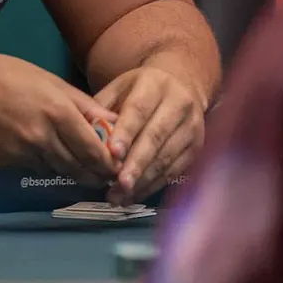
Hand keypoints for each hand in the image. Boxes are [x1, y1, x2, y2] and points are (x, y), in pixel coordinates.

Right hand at [0, 45, 118, 186]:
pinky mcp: (4, 165)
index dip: (109, 164)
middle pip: (78, 169)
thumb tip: (114, 121)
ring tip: (67, 155)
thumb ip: (83, 104)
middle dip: (93, 174)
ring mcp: (21, 155)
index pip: (95, 152)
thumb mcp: (48, 80)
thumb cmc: (4, 74)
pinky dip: (37, 160)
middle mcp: (42, 139)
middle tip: (101, 173)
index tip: (116, 167)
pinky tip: (28, 144)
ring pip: (55, 170)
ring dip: (65, 166)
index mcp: (58, 113)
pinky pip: (30, 167)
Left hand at [95, 66, 206, 202]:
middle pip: (155, 137)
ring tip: (120, 196)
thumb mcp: (120, 87)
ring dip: (142, 181)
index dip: (126, 133)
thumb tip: (86, 131)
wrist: (182, 86)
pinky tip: (135, 196)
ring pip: (166, 157)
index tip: (112, 153)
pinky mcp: (196, 147)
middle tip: (118, 185)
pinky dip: (153, 185)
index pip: (139, 110)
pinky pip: (175, 170)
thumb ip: (103, 108)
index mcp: (154, 85)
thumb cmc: (141, 90)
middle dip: (136, 164)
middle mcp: (178, 104)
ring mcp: (191, 127)